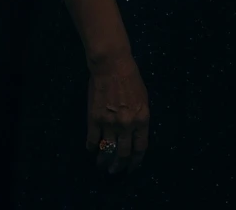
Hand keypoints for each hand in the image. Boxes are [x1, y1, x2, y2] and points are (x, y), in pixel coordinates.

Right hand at [86, 51, 149, 174]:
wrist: (112, 65)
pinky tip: (92, 150)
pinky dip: (92, 148)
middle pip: (123, 154)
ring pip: (107, 151)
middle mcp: (126, 125)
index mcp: (142, 120)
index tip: (132, 168)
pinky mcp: (94, 119)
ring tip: (102, 166)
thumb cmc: (131, 79)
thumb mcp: (143, 99)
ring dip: (104, 161)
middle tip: (115, 170)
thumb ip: (140, 119)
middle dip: (119, 166)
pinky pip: (92, 140)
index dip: (136, 162)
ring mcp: (109, 123)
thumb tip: (135, 135)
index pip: (140, 149)